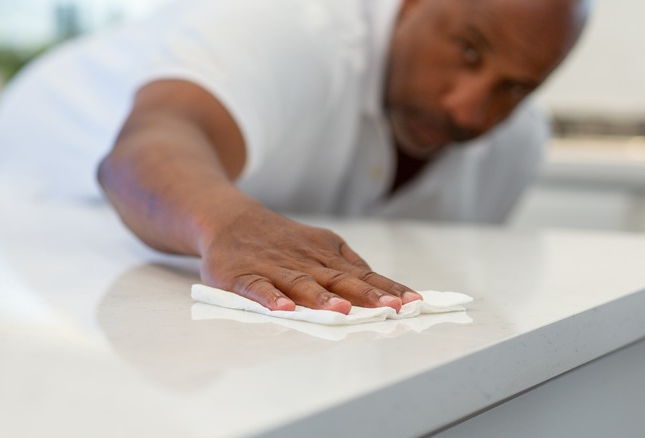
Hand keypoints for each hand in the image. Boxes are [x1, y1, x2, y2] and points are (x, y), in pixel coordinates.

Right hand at [198, 203, 421, 313]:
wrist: (231, 219)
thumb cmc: (283, 241)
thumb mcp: (320, 245)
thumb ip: (349, 266)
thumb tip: (383, 287)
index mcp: (326, 256)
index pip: (364, 275)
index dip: (387, 288)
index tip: (412, 302)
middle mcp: (305, 262)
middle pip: (339, 280)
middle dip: (366, 295)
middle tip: (391, 308)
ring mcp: (275, 268)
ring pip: (302, 284)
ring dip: (322, 298)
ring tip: (342, 312)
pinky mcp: (244, 276)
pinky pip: (258, 288)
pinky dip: (270, 299)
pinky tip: (284, 310)